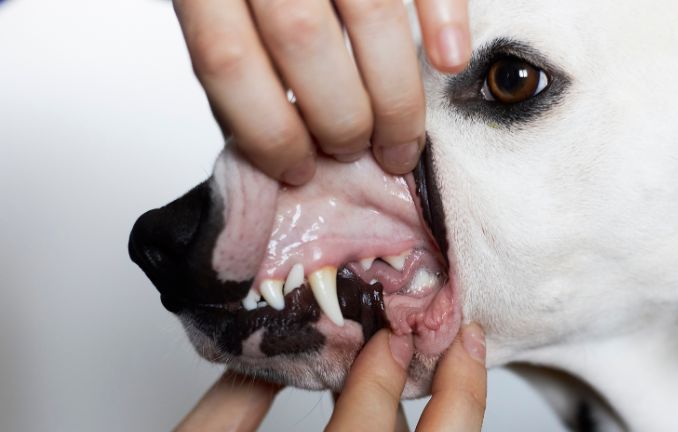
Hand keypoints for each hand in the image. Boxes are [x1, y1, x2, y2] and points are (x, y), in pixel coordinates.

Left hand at [173, 0, 471, 183]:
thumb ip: (233, 49)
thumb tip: (273, 137)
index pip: (228, 63)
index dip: (266, 132)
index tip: (296, 168)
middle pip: (303, 43)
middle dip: (341, 121)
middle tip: (358, 151)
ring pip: (368, 16)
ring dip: (394, 97)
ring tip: (400, 139)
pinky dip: (443, 18)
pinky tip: (448, 62)